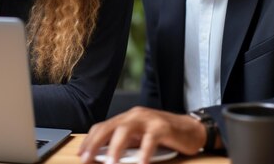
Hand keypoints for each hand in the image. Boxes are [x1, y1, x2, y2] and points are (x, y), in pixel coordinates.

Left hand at [78, 107, 205, 163]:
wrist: (192, 129)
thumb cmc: (164, 136)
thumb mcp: (140, 140)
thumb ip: (125, 146)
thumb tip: (104, 157)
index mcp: (127, 118)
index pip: (102, 127)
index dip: (89, 141)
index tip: (81, 155)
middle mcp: (135, 116)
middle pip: (110, 127)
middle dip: (95, 143)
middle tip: (87, 159)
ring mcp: (148, 120)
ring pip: (126, 130)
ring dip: (116, 147)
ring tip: (111, 163)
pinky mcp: (163, 127)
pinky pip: (150, 139)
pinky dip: (144, 152)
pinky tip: (141, 163)